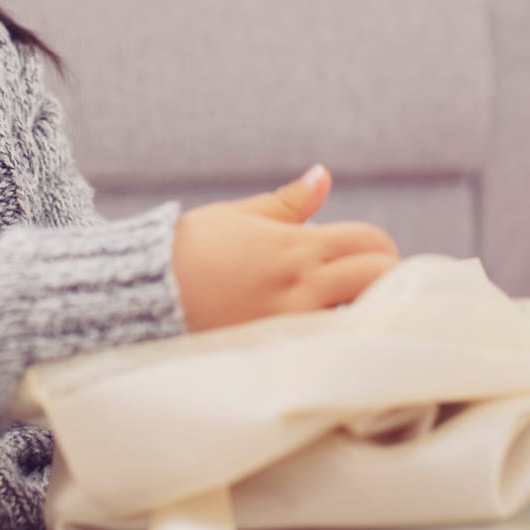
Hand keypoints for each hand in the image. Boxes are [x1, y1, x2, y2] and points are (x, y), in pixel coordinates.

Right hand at [170, 166, 399, 332]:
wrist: (144, 296)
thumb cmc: (188, 250)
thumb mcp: (237, 217)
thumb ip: (288, 203)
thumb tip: (324, 175)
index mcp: (296, 246)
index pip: (370, 242)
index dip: (379, 247)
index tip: (367, 257)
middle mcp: (301, 285)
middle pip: (379, 277)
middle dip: (385, 279)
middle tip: (368, 288)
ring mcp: (293, 324)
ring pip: (363, 318)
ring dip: (365, 313)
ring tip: (347, 315)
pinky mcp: (278, 354)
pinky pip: (329, 349)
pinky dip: (337, 342)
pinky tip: (327, 342)